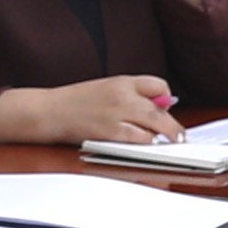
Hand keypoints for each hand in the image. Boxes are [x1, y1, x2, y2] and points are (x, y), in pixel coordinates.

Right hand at [0, 73, 183, 146]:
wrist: (47, 110)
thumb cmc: (72, 102)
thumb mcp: (103, 89)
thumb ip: (128, 95)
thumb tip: (153, 106)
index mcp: (121, 81)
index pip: (158, 85)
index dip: (166, 99)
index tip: (167, 109)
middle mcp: (123, 94)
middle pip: (161, 108)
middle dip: (173, 125)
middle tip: (179, 136)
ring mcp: (118, 113)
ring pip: (155, 125)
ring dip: (165, 136)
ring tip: (169, 143)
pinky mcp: (110, 131)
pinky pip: (139, 138)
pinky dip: (148, 143)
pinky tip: (149, 146)